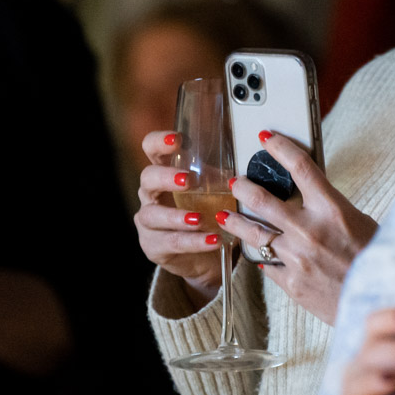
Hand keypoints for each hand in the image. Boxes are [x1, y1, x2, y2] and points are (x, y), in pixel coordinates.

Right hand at [133, 129, 223, 306]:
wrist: (204, 255)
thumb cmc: (208, 212)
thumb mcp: (213, 190)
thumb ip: (219, 175)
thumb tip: (247, 162)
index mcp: (164, 172)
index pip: (150, 148)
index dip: (159, 142)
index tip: (177, 139)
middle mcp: (151, 194)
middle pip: (147, 178)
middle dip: (166, 177)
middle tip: (188, 179)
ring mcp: (148, 221)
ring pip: (153, 215)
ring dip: (177, 216)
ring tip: (199, 218)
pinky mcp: (153, 246)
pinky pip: (171, 243)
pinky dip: (193, 241)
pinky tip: (212, 240)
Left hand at [219, 131, 377, 323]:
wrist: (380, 301)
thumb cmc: (377, 259)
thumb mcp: (361, 222)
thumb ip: (332, 209)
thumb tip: (311, 199)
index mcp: (332, 209)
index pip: (300, 167)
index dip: (280, 147)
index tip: (266, 138)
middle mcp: (310, 230)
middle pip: (263, 199)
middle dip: (243, 187)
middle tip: (235, 183)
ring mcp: (297, 257)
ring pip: (254, 234)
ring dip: (236, 222)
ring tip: (224, 216)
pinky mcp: (292, 283)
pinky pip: (268, 265)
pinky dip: (262, 257)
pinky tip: (257, 253)